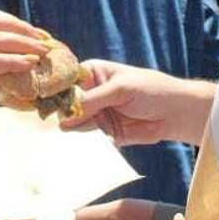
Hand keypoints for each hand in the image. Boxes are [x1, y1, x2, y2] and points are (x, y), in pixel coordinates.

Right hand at [59, 60, 213, 146]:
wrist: (176, 113)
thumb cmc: (152, 90)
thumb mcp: (121, 90)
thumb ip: (93, 101)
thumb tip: (66, 116)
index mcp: (92, 73)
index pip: (66, 82)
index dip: (54, 93)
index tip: (42, 105)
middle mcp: (91, 93)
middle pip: (67, 106)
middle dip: (63, 116)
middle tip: (54, 126)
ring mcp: (96, 114)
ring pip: (75, 125)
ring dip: (74, 132)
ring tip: (70, 137)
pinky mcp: (104, 133)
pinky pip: (89, 140)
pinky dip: (86, 144)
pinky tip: (83, 146)